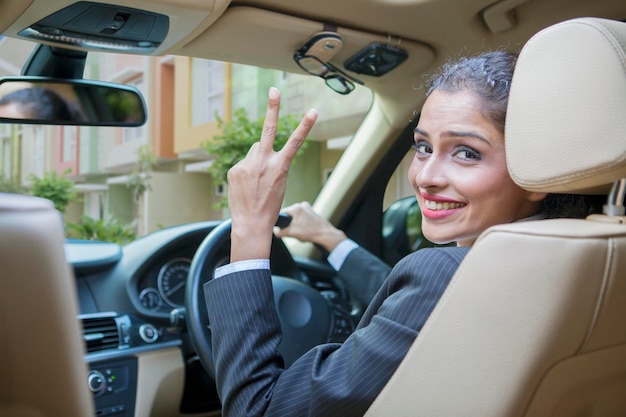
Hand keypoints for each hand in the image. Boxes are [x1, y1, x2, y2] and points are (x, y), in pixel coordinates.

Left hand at [227, 87, 317, 261]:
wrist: (251, 224)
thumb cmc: (269, 205)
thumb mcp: (279, 183)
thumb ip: (271, 162)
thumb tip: (258, 147)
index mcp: (280, 167)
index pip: (295, 142)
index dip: (305, 125)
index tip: (313, 110)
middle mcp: (263, 162)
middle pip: (268, 129)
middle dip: (272, 107)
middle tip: (273, 89)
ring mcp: (246, 164)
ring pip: (254, 151)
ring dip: (257, 159)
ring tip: (257, 181)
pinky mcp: (234, 169)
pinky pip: (243, 163)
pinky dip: (246, 171)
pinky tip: (247, 186)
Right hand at [275, 202, 346, 251]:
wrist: (326, 235)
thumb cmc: (312, 232)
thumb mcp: (291, 233)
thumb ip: (280, 232)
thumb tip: (276, 232)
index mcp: (296, 207)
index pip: (281, 213)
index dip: (280, 222)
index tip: (282, 228)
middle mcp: (302, 205)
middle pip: (288, 215)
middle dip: (289, 224)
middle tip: (293, 231)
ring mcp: (308, 208)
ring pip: (295, 217)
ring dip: (295, 225)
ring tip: (300, 231)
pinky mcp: (312, 212)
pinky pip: (301, 218)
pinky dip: (301, 224)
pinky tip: (305, 230)